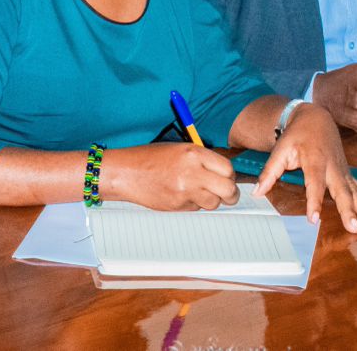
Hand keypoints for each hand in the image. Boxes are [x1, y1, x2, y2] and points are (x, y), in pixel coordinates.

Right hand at [104, 143, 238, 210]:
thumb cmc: (150, 158)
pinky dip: (193, 204)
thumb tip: (223, 173)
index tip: (227, 178)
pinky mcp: (178, 205)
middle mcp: (192, 172)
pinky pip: (196, 208)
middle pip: (227, 189)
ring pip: (214, 203)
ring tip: (198, 192)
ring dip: (211, 200)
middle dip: (231, 194)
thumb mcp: (179, 149)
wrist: (126, 172)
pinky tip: (181, 195)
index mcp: (194, 153)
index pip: (227, 168)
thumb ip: (201, 159)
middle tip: (228, 194)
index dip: (230, 175)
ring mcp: (185, 190)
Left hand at [253, 103, 356, 232]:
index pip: (314, 184)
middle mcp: (332, 166)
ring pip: (355, 191)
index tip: (314, 218)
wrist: (315, 117)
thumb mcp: (279, 149)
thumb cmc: (297, 134)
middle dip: (349, 210)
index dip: (314, 201)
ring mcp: (342, 170)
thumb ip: (269, 171)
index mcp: (314, 160)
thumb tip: (257, 192)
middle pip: (341, 191)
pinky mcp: (347, 172)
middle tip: (354, 227)